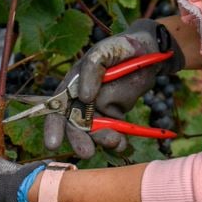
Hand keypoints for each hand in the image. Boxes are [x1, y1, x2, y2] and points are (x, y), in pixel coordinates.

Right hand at [43, 18, 172, 158]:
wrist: (148, 53)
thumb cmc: (120, 48)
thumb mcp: (104, 52)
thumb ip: (92, 69)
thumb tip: (84, 96)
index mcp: (72, 85)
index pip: (57, 107)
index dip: (53, 126)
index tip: (53, 143)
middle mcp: (81, 101)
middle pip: (74, 125)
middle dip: (79, 140)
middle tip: (86, 152)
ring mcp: (98, 110)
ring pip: (94, 132)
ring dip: (102, 140)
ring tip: (115, 142)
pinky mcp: (115, 117)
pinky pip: (113, 133)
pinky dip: (117, 142)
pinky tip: (123, 144)